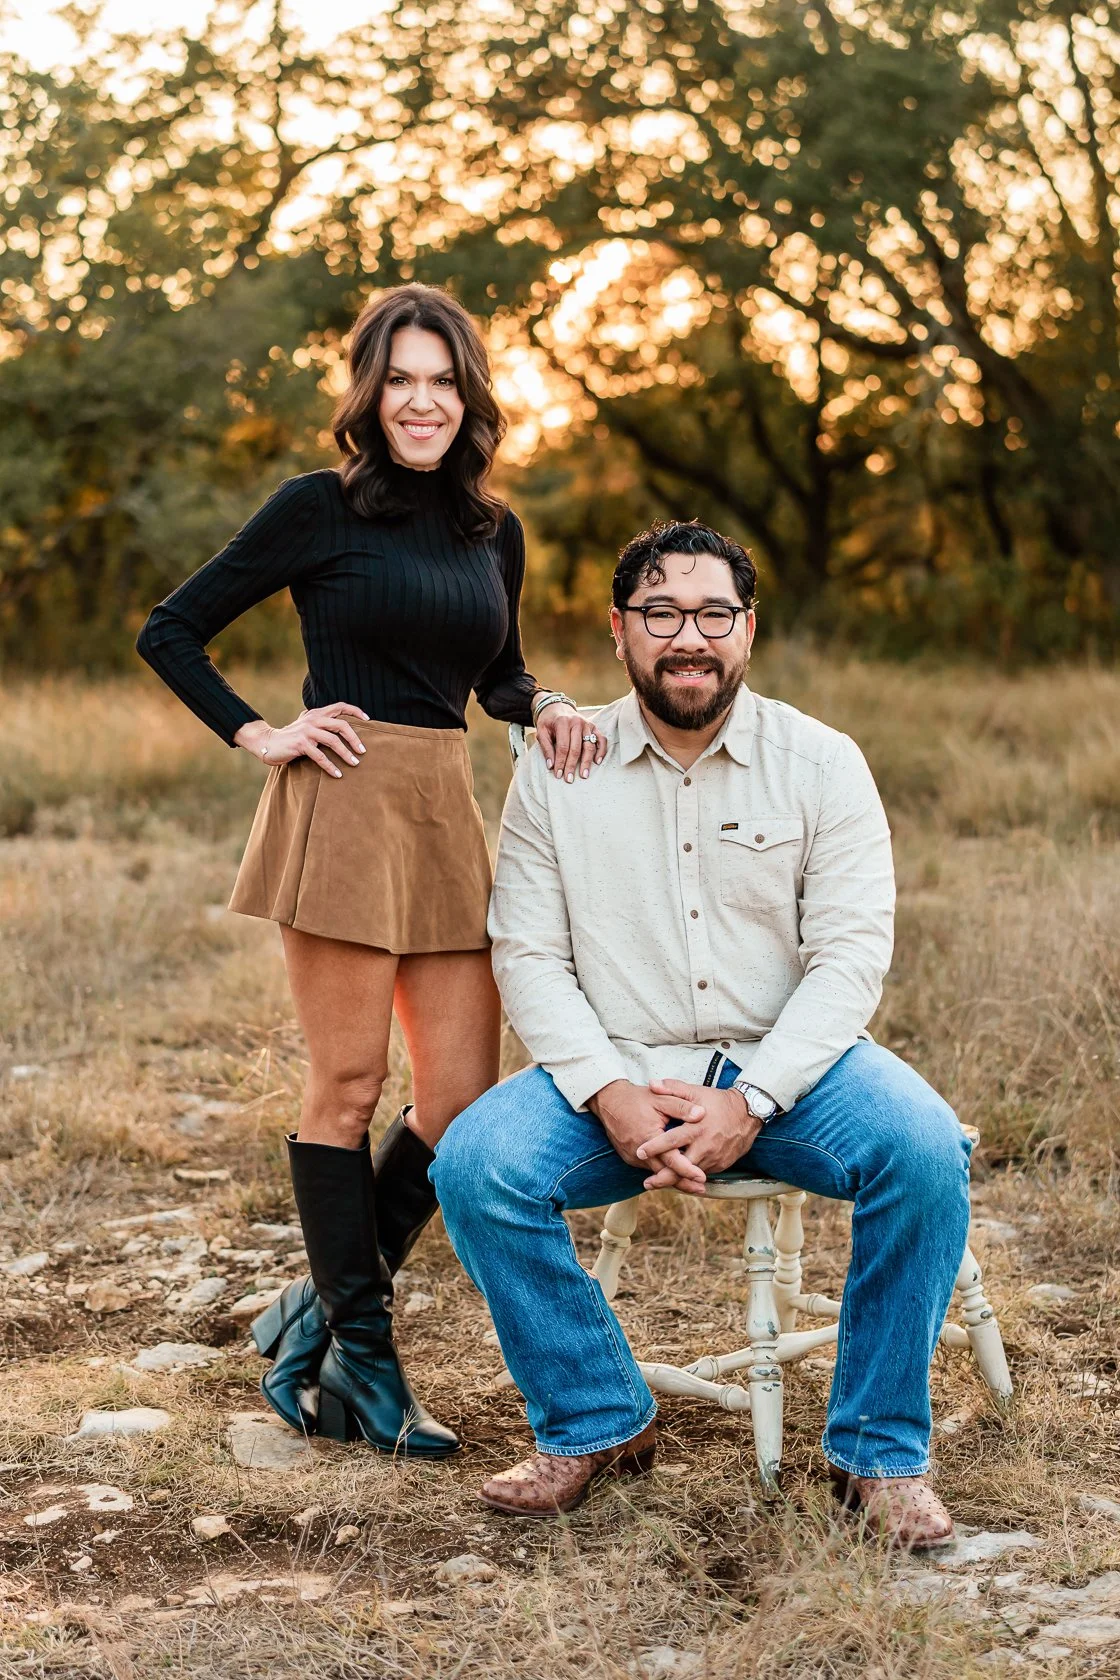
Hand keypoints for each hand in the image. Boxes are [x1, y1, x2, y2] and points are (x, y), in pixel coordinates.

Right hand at [234, 703, 368, 777]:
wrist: (267, 742)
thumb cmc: (290, 737)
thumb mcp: (306, 726)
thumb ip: (320, 724)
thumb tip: (342, 730)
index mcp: (316, 713)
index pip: (340, 706)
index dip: (355, 711)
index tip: (368, 720)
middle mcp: (313, 719)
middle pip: (341, 725)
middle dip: (355, 739)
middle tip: (363, 751)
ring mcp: (307, 731)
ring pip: (333, 741)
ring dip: (346, 754)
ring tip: (355, 763)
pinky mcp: (300, 744)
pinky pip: (320, 756)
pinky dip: (330, 766)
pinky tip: (337, 774)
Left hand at [534, 703, 605, 782]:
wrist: (557, 707)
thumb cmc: (549, 722)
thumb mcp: (541, 731)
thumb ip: (546, 748)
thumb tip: (551, 766)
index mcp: (563, 722)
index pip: (563, 747)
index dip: (561, 762)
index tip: (558, 774)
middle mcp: (577, 722)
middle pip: (576, 748)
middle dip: (572, 765)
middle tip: (569, 779)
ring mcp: (587, 724)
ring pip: (589, 745)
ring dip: (587, 762)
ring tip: (584, 775)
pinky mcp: (594, 727)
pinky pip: (601, 739)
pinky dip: (601, 750)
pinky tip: (597, 761)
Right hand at [589, 1080, 707, 1194]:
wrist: (609, 1101)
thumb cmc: (636, 1099)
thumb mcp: (661, 1098)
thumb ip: (681, 1107)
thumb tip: (702, 1114)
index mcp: (648, 1137)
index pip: (670, 1159)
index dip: (687, 1170)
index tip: (702, 1177)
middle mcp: (638, 1152)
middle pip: (664, 1173)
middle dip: (683, 1182)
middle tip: (701, 1189)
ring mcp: (632, 1156)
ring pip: (656, 1173)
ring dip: (672, 1179)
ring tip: (692, 1185)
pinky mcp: (629, 1157)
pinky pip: (648, 1168)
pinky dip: (661, 1172)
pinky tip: (674, 1174)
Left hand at [636, 1080, 760, 1188]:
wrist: (748, 1114)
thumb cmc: (718, 1102)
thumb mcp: (696, 1092)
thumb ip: (673, 1088)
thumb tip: (651, 1084)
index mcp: (696, 1128)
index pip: (671, 1140)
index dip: (654, 1147)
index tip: (639, 1152)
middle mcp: (705, 1146)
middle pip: (681, 1167)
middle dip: (663, 1177)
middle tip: (646, 1183)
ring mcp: (714, 1158)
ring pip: (691, 1174)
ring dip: (675, 1179)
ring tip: (657, 1183)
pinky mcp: (721, 1164)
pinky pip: (702, 1173)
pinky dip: (689, 1176)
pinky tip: (678, 1178)